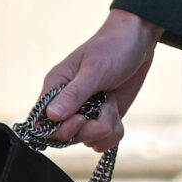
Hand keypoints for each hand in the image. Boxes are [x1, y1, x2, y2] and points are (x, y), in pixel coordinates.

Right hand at [41, 11, 161, 151]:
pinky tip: (117, 114)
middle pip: (66, 137)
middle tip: (104, 109)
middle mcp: (66, 104)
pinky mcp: (102, 117)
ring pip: (87, 140)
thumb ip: (74, 94)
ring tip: (111, 105)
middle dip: (89, 130)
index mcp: (55, 88)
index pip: (43, 123)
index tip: (82, 119)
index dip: (62, 130)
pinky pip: (103, 139)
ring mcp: (85, 112)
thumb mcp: (94, 70)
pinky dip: (113, 132)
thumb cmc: (112, 48)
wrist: (138, 41)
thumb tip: (52, 116)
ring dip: (105, 129)